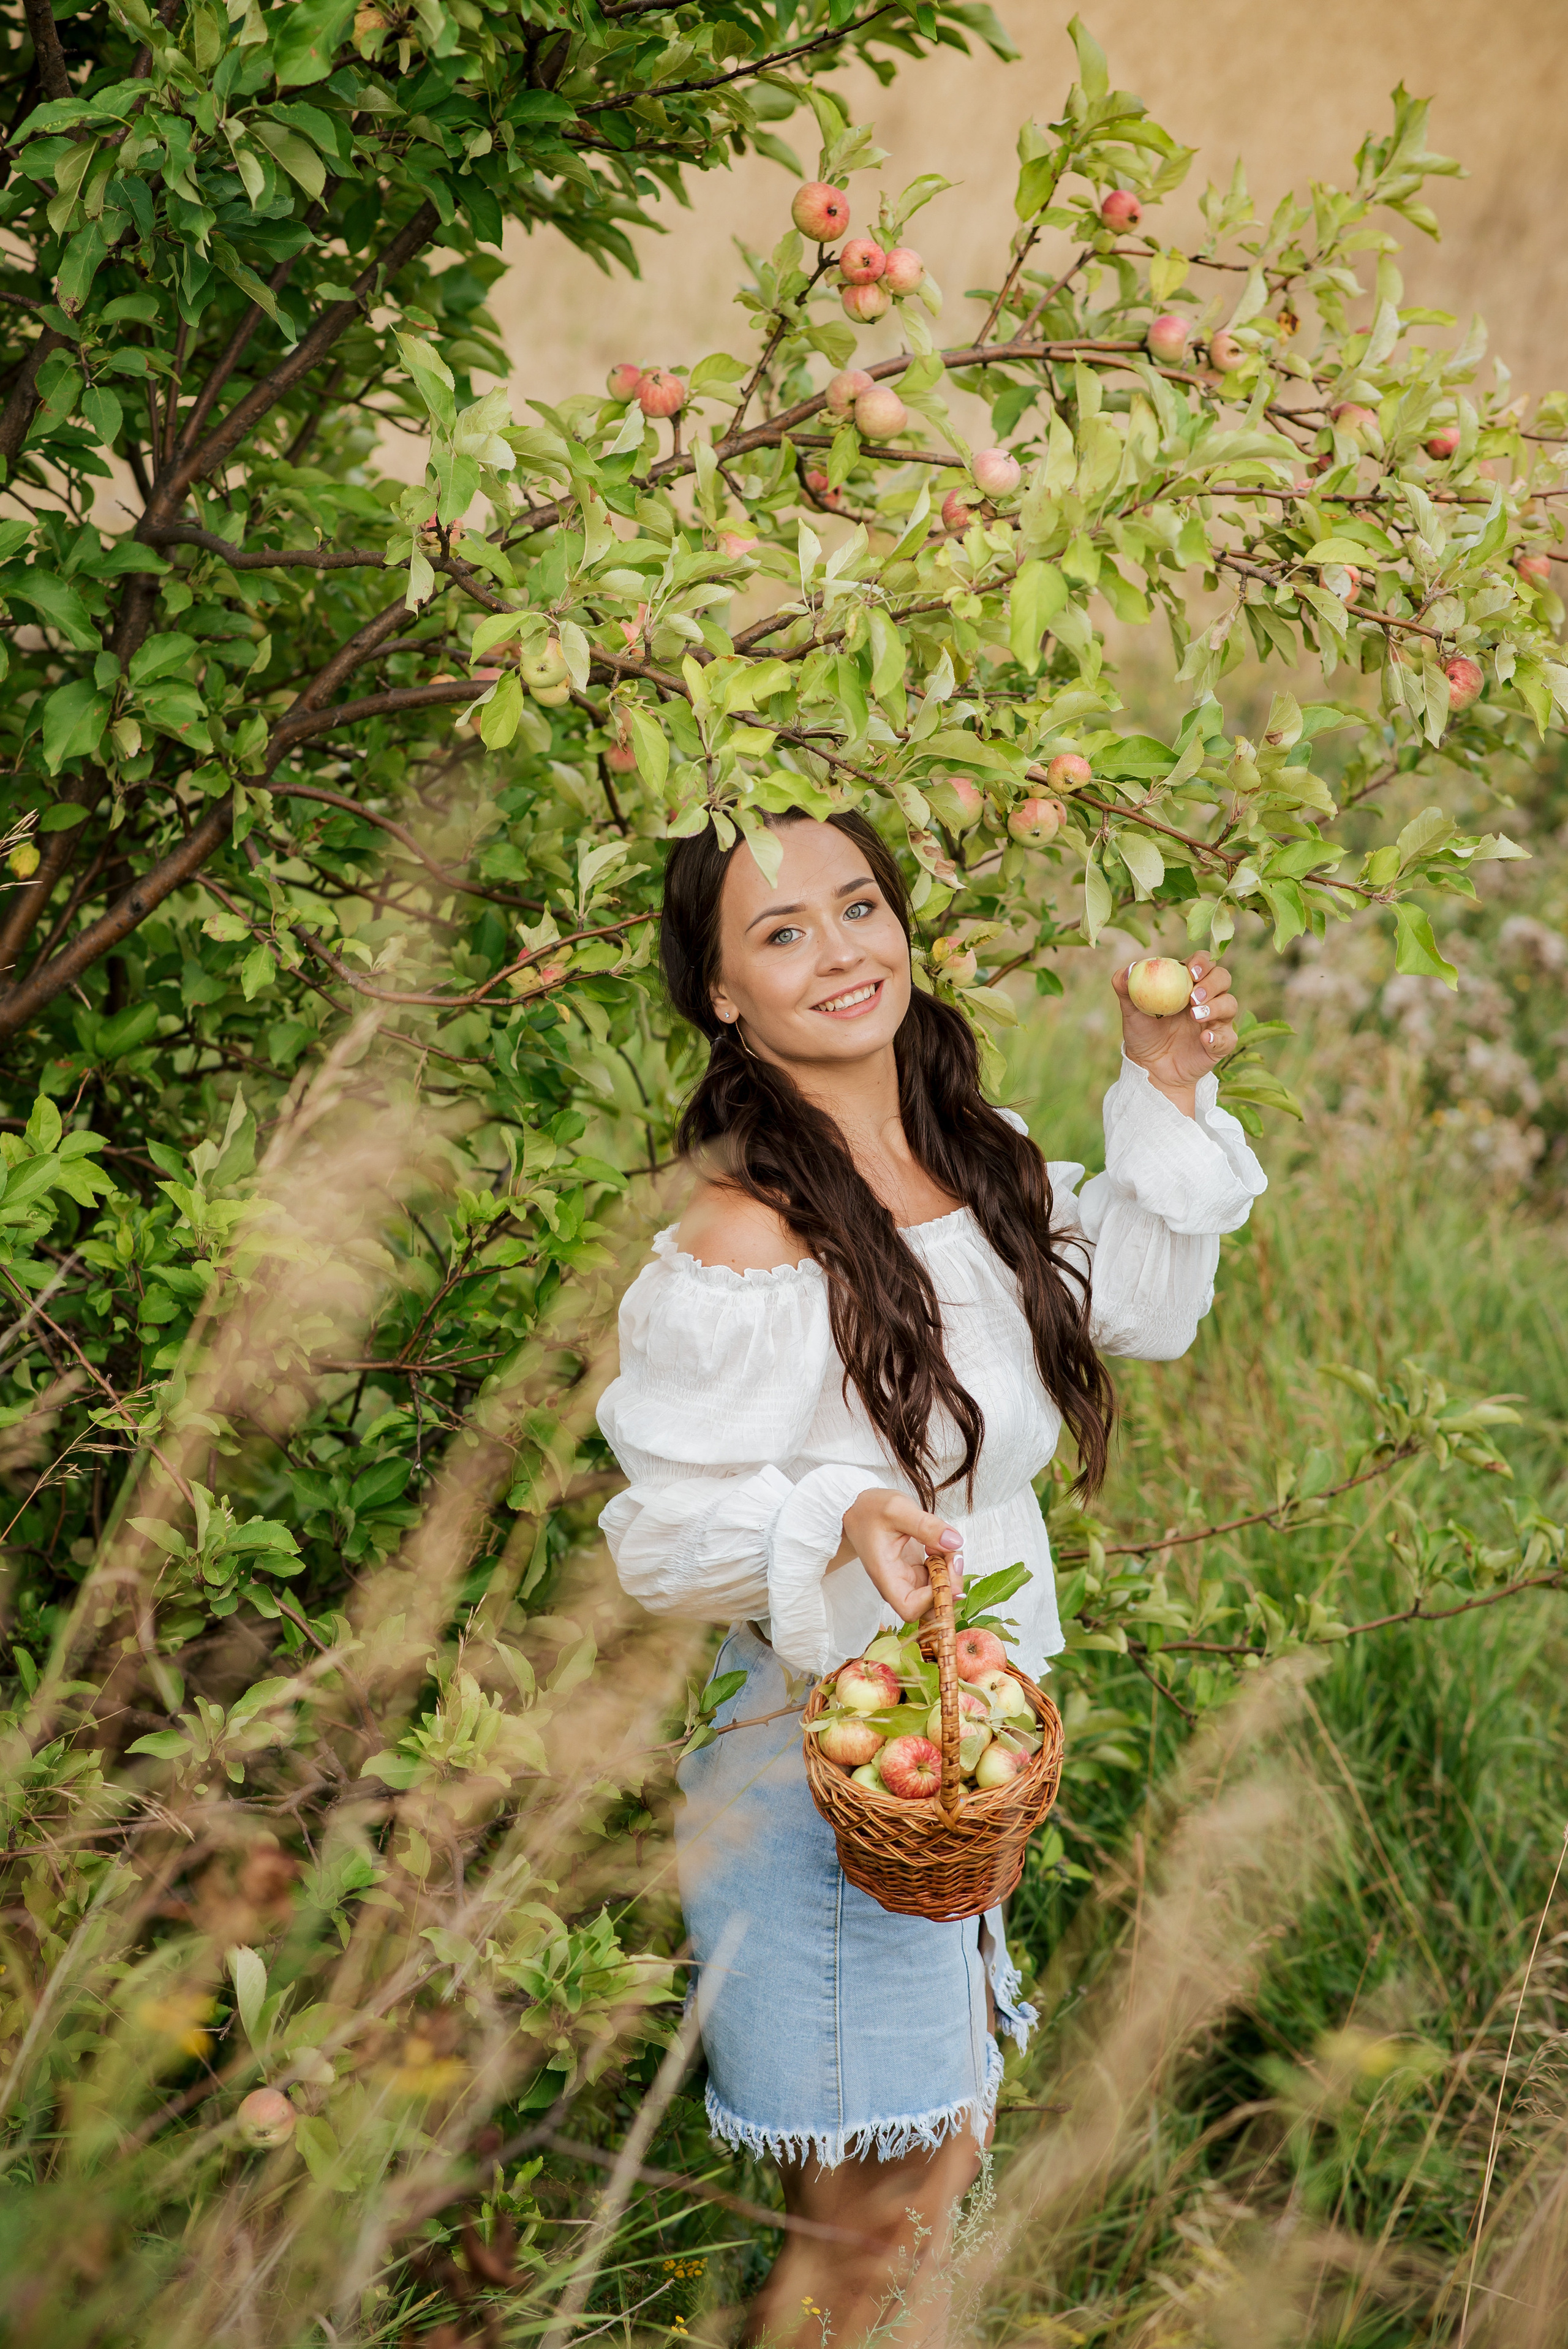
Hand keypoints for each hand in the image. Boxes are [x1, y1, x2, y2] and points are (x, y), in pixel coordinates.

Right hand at [837, 1488, 963, 1621]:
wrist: (860, 1508)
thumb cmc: (870, 1510)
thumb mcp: (897, 1509)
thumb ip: (926, 1526)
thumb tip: (955, 1542)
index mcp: (885, 1574)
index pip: (910, 1608)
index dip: (932, 1598)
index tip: (942, 1570)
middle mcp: (897, 1583)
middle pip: (928, 1607)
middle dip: (949, 1585)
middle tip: (953, 1556)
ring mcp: (908, 1579)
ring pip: (937, 1592)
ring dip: (951, 1572)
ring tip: (945, 1545)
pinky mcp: (916, 1571)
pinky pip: (938, 1577)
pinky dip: (947, 1563)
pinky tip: (937, 1544)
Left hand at [1112, 951, 1239, 1111]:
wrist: (1149, 1068)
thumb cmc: (1143, 1034)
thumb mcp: (1131, 1011)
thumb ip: (1125, 988)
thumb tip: (1129, 970)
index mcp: (1188, 984)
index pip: (1203, 962)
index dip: (1201, 962)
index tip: (1190, 972)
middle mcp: (1207, 998)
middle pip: (1223, 978)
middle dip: (1212, 983)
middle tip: (1193, 996)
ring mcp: (1216, 1020)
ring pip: (1230, 1004)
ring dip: (1215, 1007)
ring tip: (1195, 1015)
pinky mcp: (1220, 1043)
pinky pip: (1227, 1038)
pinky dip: (1217, 1036)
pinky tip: (1203, 1038)